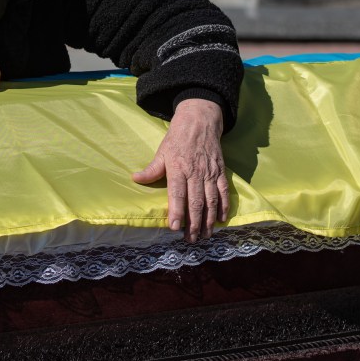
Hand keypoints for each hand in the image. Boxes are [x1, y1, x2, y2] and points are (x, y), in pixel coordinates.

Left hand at [131, 98, 228, 241]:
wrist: (200, 120)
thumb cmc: (177, 138)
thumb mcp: (162, 152)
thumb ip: (151, 169)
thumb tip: (135, 178)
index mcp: (178, 168)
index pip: (177, 193)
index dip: (176, 211)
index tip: (174, 227)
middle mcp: (195, 172)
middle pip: (196, 201)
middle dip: (194, 223)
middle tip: (190, 240)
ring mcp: (209, 172)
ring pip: (211, 200)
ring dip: (208, 220)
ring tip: (205, 235)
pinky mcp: (220, 171)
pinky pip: (223, 191)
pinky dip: (224, 206)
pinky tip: (221, 220)